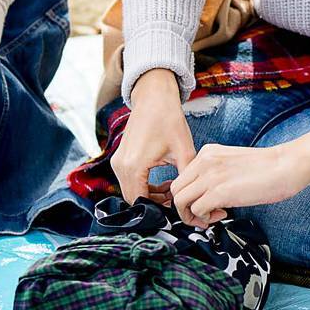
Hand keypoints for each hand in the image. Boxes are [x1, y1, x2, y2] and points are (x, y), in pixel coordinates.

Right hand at [112, 69, 195, 204]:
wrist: (154, 99)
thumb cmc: (168, 120)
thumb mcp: (184, 151)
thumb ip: (186, 178)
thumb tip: (192, 199)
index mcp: (133, 165)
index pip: (141, 201)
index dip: (159, 210)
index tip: (177, 210)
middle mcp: (120, 166)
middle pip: (133, 199)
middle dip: (154, 204)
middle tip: (176, 201)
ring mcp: (118, 162)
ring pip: (131, 192)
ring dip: (150, 195)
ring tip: (171, 189)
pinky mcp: (120, 159)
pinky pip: (129, 182)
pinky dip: (144, 186)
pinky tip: (162, 180)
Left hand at [170, 128, 309, 227]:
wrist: (288, 165)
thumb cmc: (266, 168)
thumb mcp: (231, 163)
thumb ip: (213, 173)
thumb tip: (204, 194)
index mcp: (206, 154)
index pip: (181, 178)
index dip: (188, 195)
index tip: (203, 203)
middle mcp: (203, 162)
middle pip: (175, 190)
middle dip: (184, 208)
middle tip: (204, 215)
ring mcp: (210, 176)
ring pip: (180, 201)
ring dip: (192, 215)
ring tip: (213, 216)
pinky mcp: (220, 192)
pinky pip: (197, 210)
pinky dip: (205, 218)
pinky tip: (223, 214)